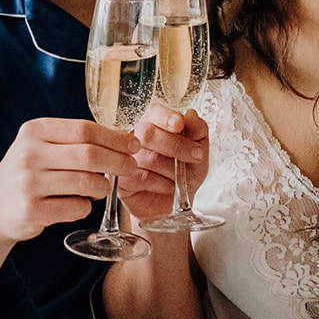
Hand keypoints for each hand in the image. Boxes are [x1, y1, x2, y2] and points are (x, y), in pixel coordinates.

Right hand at [0, 118, 140, 300]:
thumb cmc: (26, 175)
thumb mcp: (39, 147)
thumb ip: (72, 141)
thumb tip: (122, 138)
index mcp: (34, 131)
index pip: (84, 129)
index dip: (114, 137)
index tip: (133, 144)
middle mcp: (29, 154)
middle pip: (89, 155)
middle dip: (118, 161)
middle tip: (131, 167)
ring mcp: (29, 183)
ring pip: (86, 183)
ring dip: (103, 187)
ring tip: (102, 188)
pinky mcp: (32, 211)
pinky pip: (77, 207)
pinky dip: (86, 206)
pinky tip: (78, 203)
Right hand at [118, 105, 208, 225]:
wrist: (173, 206)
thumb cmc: (183, 175)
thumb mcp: (198, 153)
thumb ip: (198, 132)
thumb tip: (191, 115)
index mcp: (153, 125)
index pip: (154, 112)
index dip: (166, 117)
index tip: (180, 124)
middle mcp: (135, 138)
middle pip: (148, 133)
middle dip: (176, 146)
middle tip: (196, 156)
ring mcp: (124, 158)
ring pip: (146, 157)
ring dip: (171, 169)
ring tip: (180, 177)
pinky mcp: (120, 179)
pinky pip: (140, 177)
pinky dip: (160, 183)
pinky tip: (167, 186)